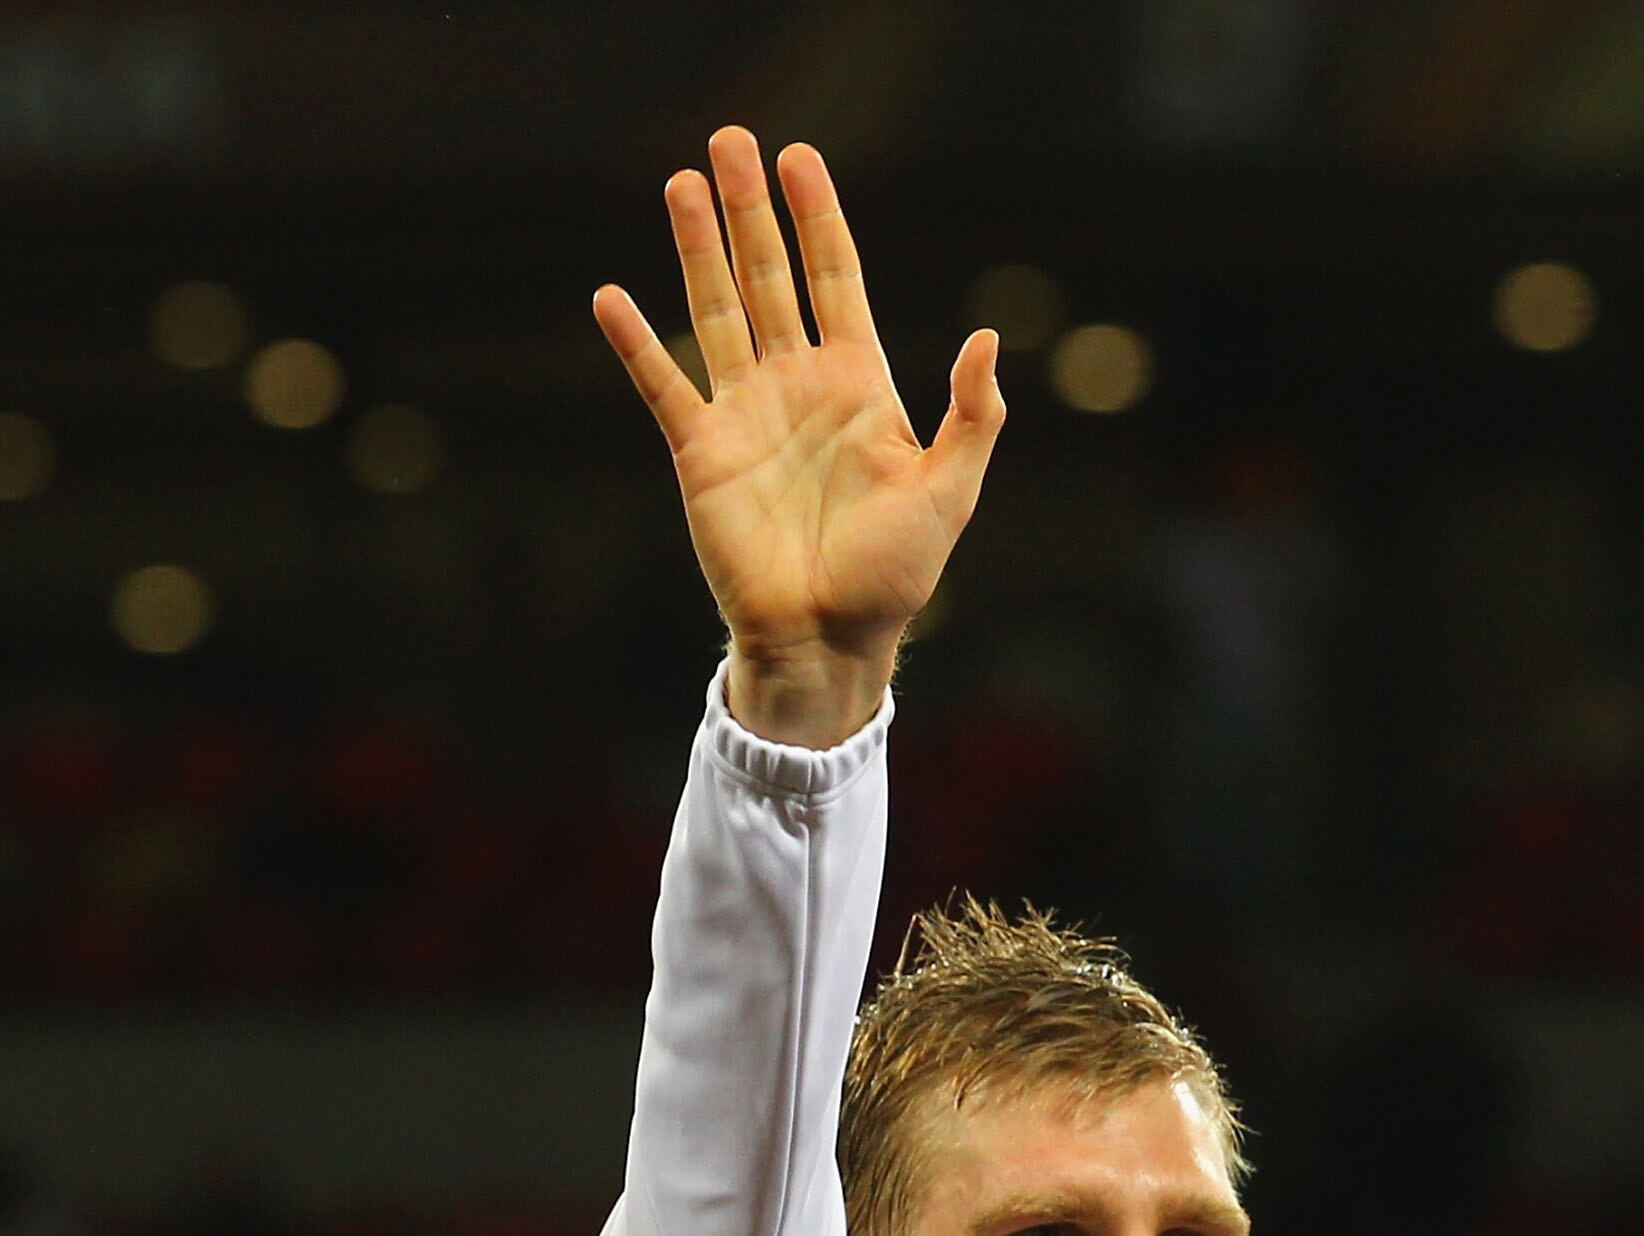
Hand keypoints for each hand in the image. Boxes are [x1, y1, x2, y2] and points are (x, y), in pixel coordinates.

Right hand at [594, 129, 1004, 745]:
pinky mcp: (702, 453)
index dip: (818, 217)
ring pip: (718, 310)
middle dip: (751, 210)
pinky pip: (665, 386)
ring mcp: (747, 415)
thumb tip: (988, 339)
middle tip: (731, 140)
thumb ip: (972, 418)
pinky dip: (637, 343)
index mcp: (859, 386)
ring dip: (698, 248)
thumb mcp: (950, 493)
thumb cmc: (894, 578)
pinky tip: (611, 297)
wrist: (828, 642)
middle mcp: (798, 387)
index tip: (800, 158)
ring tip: (681, 181)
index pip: (835, 278)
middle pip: (771, 276)